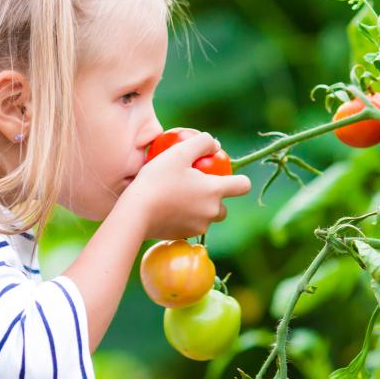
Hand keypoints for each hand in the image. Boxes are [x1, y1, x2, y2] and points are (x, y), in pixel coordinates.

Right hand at [123, 131, 250, 239]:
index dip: (239, 179)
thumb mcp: (179, 152)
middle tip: (194, 186)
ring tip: (177, 195)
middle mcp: (211, 212)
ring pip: (206, 217)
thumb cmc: (157, 179)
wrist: (135, 213)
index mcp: (215, 191)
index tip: (224, 175)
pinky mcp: (183, 236)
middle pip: (224, 206)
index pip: (243, 185)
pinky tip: (166, 207)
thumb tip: (215, 144)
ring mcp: (198, 227)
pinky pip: (190, 225)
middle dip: (214, 197)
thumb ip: (201, 143)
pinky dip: (183, 217)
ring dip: (198, 208)